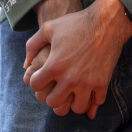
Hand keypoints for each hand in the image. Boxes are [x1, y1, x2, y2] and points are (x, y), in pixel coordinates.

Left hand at [25, 0, 131, 117]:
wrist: (105, 23)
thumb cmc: (75, 24)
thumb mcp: (48, 28)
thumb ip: (32, 45)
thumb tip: (26, 64)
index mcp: (54, 66)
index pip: (36, 86)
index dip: (36, 82)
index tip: (41, 78)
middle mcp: (70, 78)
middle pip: (54, 103)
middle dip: (52, 97)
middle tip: (55, 89)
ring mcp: (88, 83)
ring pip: (76, 108)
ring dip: (72, 103)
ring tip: (70, 94)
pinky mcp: (102, 83)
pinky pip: (97, 103)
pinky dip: (92, 103)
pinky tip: (88, 96)